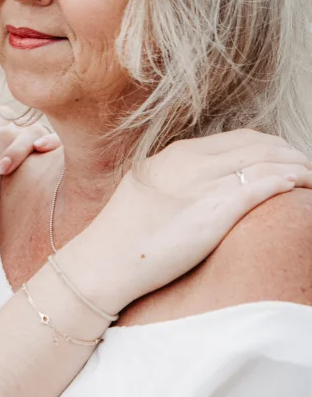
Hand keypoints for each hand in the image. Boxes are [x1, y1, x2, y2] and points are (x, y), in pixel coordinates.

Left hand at [0, 107, 60, 200]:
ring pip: (27, 135)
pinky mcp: (57, 145)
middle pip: (1, 137)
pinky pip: (56, 138)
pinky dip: (49, 140)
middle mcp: (16, 125)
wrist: (21, 200)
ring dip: (13, 152)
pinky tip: (40, 147)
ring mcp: (38, 133)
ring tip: (1, 170)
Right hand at [62, 129, 311, 313]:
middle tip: (307, 168)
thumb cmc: (125, 233)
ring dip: (297, 166)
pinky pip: (261, 186)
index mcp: (179, 153)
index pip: (240, 138)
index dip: (270, 147)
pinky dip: (286, 180)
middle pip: (258, 145)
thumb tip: (207, 183)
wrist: (106, 258)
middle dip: (289, 153)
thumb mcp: (151, 188)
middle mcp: (193, 161)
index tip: (284, 159)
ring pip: (266, 161)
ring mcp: (204, 183)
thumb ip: (180, 178)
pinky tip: (300, 184)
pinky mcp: (213, 211)